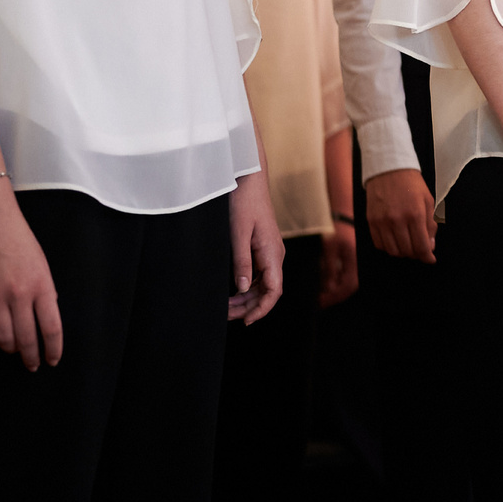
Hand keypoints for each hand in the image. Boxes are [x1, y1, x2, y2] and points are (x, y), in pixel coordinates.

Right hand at [0, 181, 63, 367]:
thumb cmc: (18, 238)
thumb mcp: (42, 264)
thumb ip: (44, 291)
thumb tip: (45, 316)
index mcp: (42, 286)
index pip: (51, 327)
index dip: (53, 348)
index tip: (52, 359)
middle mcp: (19, 294)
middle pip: (26, 338)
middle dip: (31, 356)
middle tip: (32, 364)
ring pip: (2, 337)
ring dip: (8, 349)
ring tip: (12, 349)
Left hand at [228, 170, 283, 324]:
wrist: (248, 179)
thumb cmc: (243, 202)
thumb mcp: (238, 234)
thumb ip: (242, 263)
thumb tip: (244, 289)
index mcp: (273, 253)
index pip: (274, 291)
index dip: (261, 309)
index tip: (246, 322)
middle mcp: (275, 255)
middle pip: (269, 291)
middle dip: (250, 307)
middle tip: (227, 316)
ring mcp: (269, 252)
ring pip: (264, 284)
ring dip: (247, 298)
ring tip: (227, 307)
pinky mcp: (262, 247)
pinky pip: (260, 274)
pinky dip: (248, 286)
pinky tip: (234, 291)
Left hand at [318, 220, 358, 306]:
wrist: (341, 216)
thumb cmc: (334, 230)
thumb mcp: (329, 249)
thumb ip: (329, 269)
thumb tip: (328, 288)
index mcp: (352, 262)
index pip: (348, 286)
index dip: (336, 297)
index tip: (322, 303)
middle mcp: (354, 264)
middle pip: (349, 287)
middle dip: (335, 297)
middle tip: (320, 302)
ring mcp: (352, 263)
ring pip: (346, 283)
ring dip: (335, 291)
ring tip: (321, 296)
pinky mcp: (347, 260)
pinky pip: (343, 276)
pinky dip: (334, 283)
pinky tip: (325, 284)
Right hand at [364, 167, 436, 262]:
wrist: (389, 169)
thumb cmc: (411, 183)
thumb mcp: (428, 200)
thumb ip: (430, 224)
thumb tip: (430, 245)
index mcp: (415, 214)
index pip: (421, 246)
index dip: (427, 257)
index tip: (430, 259)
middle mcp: (397, 220)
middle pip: (407, 251)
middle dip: (416, 254)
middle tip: (419, 249)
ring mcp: (382, 222)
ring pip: (392, 251)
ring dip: (402, 252)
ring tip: (407, 244)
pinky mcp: (371, 221)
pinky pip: (379, 244)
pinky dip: (388, 246)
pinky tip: (395, 239)